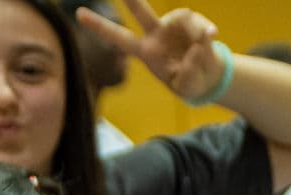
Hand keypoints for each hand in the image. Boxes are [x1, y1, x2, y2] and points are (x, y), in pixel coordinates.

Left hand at [78, 0, 226, 101]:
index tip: (78, 13)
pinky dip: (207, 32)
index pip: (119, 38)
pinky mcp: (192, 22)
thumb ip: (190, 71)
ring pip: (183, 19)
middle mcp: (156, 34)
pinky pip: (200, 24)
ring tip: (204, 48)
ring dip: (197, 34)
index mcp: (146, 52)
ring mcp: (173, 25)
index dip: (100, 26)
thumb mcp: (187, 86)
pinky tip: (212, 37)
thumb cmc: (189, 82)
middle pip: (141, 12)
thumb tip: (199, 44)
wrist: (208, 75)